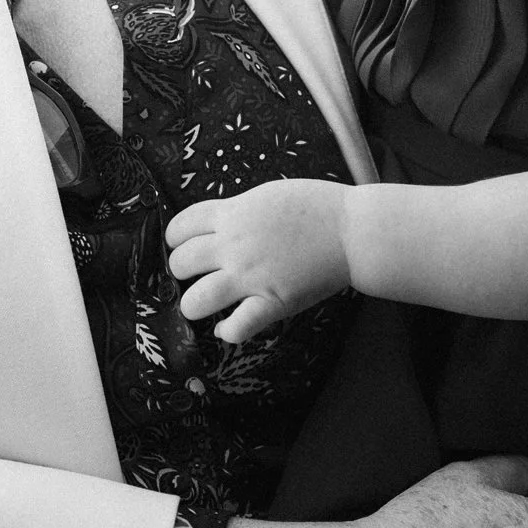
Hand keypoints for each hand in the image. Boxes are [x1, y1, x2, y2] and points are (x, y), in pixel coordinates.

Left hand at [166, 180, 351, 342]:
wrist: (352, 230)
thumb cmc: (317, 207)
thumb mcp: (267, 195)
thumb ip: (239, 211)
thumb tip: (219, 224)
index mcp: (232, 214)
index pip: (180, 227)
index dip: (176, 239)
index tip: (182, 245)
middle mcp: (233, 246)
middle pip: (180, 263)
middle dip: (182, 271)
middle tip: (196, 274)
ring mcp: (250, 277)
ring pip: (195, 301)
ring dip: (194, 305)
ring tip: (205, 303)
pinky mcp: (271, 303)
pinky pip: (235, 328)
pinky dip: (228, 331)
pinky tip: (230, 326)